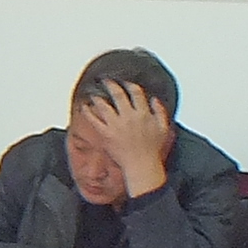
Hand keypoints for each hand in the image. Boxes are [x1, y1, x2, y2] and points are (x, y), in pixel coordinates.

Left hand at [74, 82, 175, 196]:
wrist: (142, 166)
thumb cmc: (153, 151)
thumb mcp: (163, 129)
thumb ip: (160, 112)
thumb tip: (155, 99)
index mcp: (144, 114)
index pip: (136, 93)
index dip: (129, 85)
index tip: (125, 82)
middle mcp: (129, 117)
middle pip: (118, 95)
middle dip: (111, 85)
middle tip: (105, 81)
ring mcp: (116, 125)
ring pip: (104, 105)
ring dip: (98, 97)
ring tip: (93, 93)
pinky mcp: (106, 134)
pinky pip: (94, 120)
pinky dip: (88, 112)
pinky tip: (84, 107)